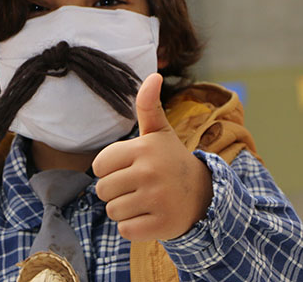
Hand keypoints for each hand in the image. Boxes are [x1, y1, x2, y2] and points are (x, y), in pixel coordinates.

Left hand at [92, 73, 213, 240]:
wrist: (203, 195)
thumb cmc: (171, 160)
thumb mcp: (160, 132)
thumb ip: (148, 105)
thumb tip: (153, 73)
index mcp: (145, 148)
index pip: (99, 166)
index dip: (111, 169)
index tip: (131, 167)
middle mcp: (151, 172)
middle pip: (102, 191)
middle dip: (116, 191)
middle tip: (139, 186)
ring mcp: (157, 199)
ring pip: (113, 211)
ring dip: (125, 210)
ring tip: (145, 200)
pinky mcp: (161, 224)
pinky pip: (125, 230)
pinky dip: (134, 227)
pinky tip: (151, 216)